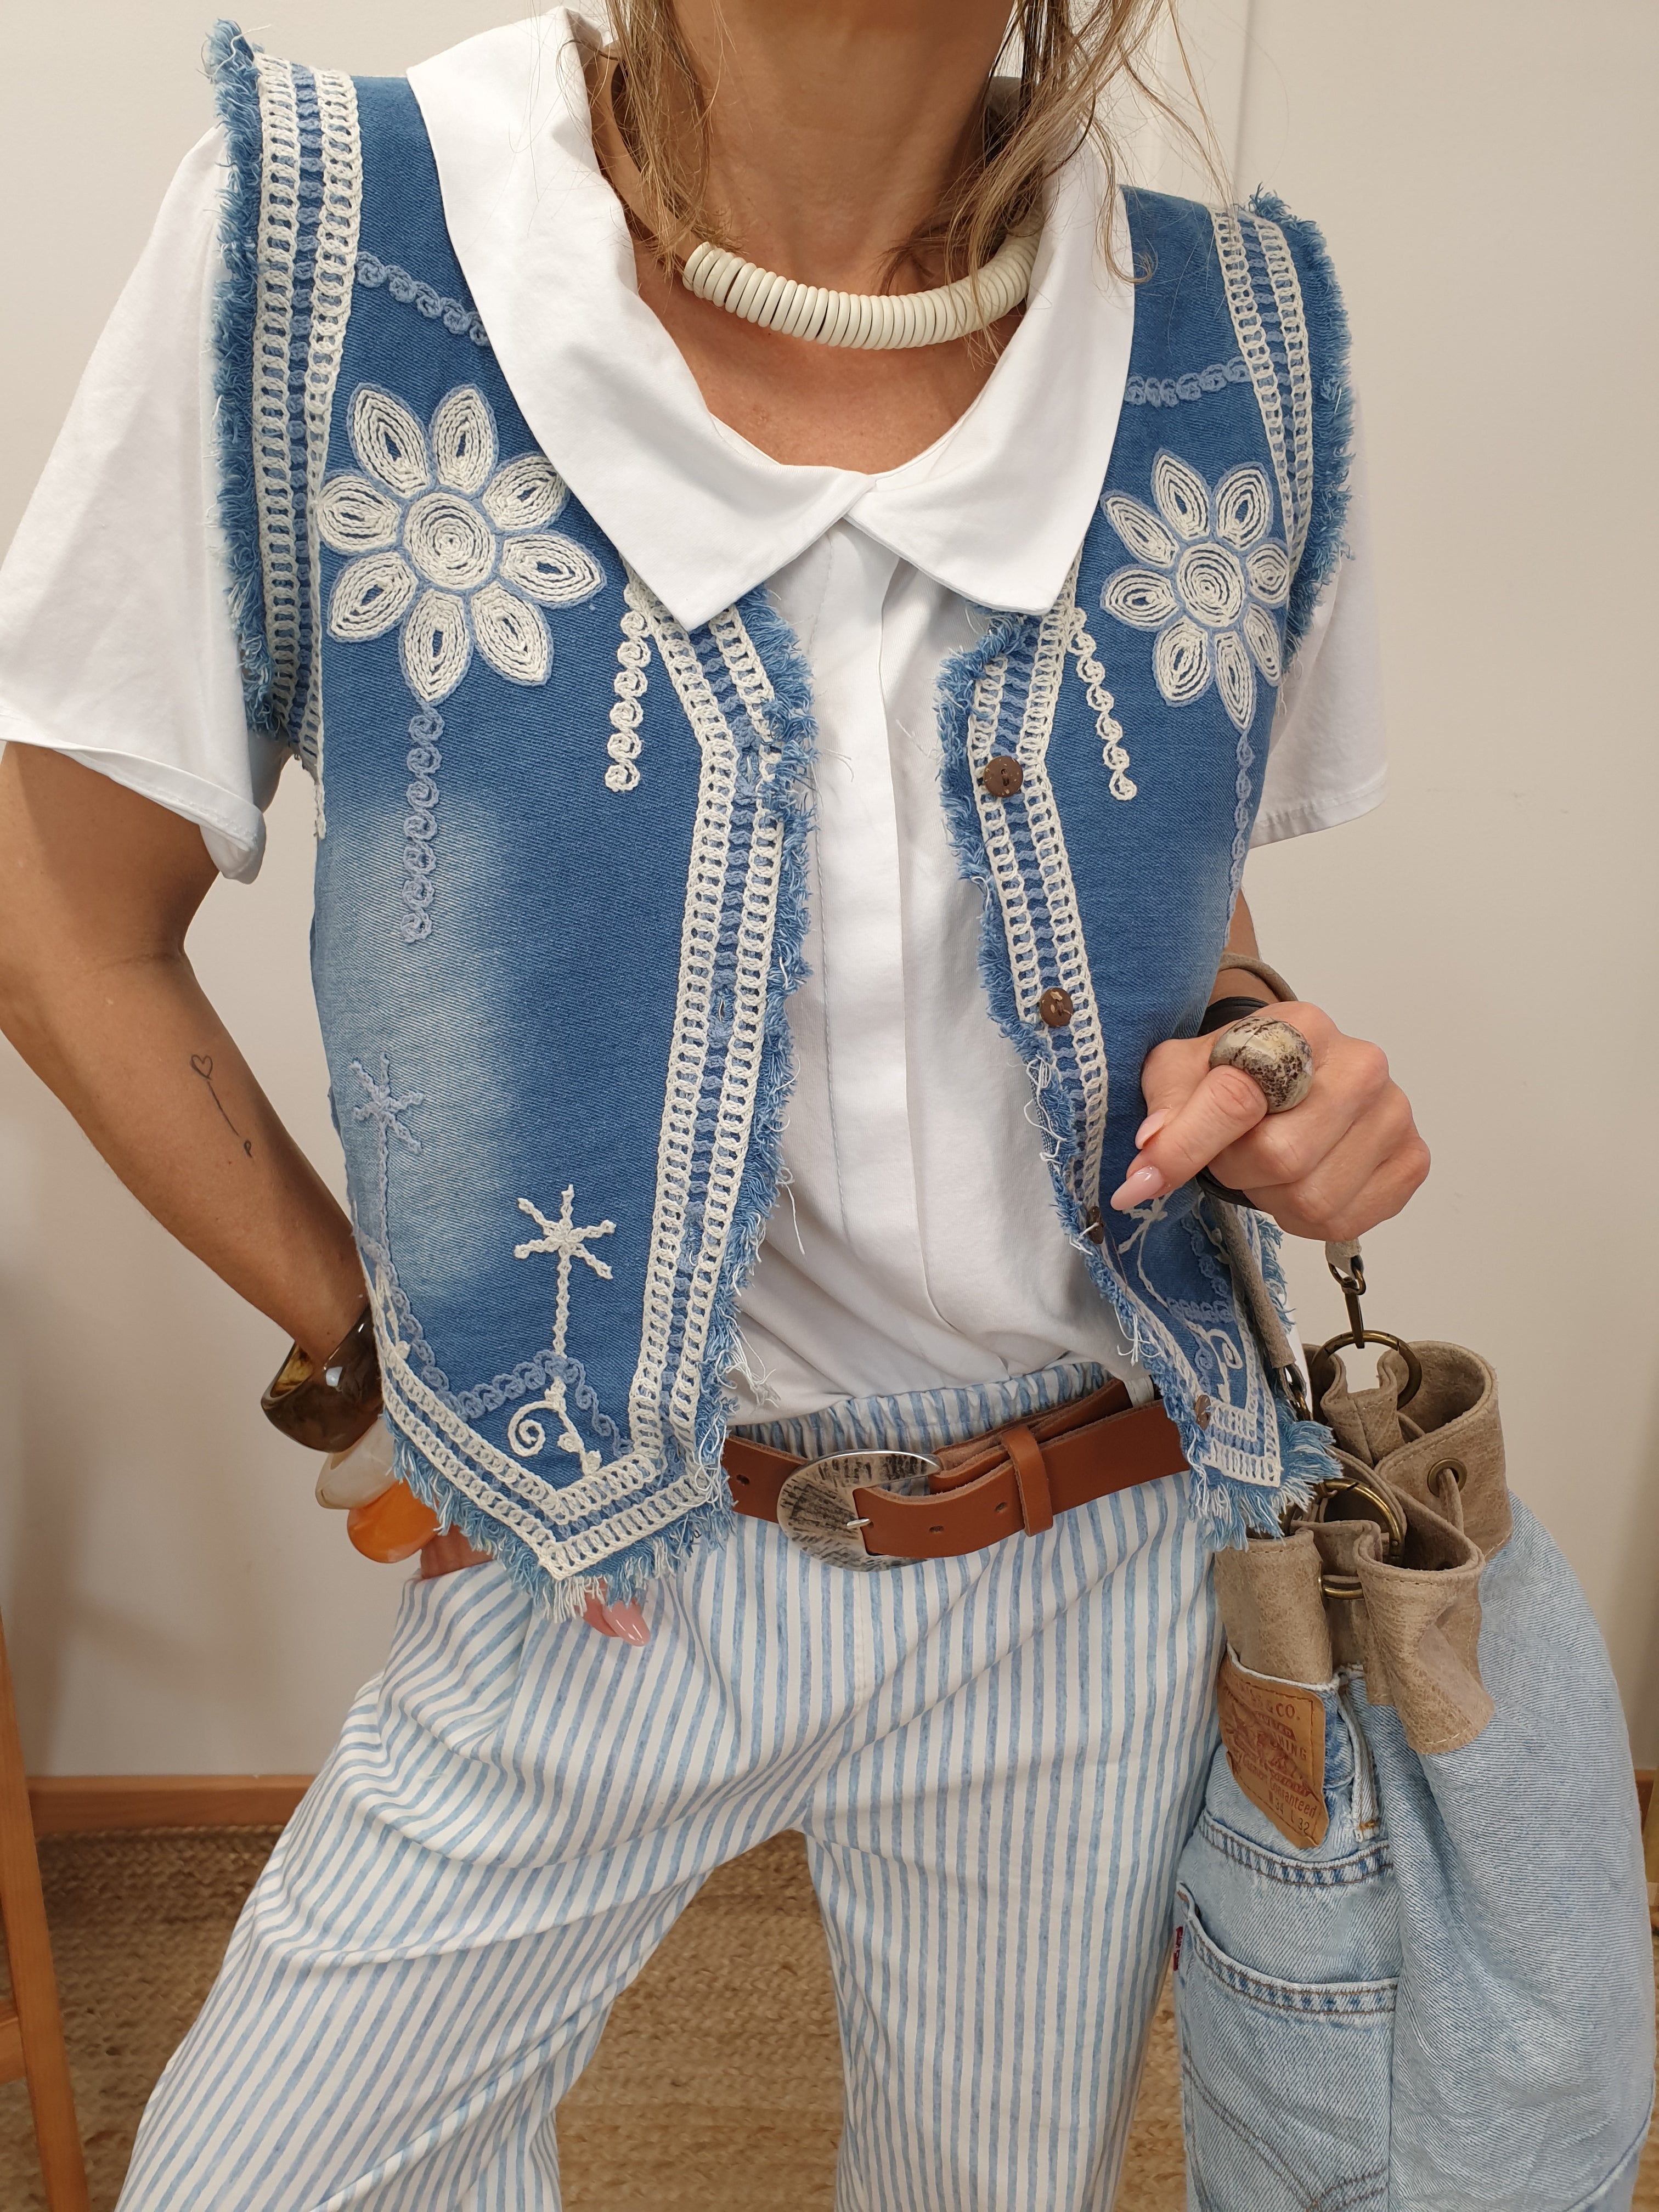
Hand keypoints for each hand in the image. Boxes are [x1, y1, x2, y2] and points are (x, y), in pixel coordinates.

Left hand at [1109, 1002, 1429, 1240]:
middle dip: (1238, 1172)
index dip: (1185, 1148)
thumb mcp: (1182, 1070)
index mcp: (1302, 1028)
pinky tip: (1302, 1185)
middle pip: (1280, 1157)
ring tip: (1269, 1170)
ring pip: (1314, 1198)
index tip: (1143, 1181)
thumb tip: (1150, 1164)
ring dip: (1273, 1200)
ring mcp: (1395, 1113)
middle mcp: (1362, 1065)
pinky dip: (1308, 1219)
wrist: (1291, 1068)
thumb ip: (1165, 1108)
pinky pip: (1346, 1221)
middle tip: (1233, 1156)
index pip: (1237, 1099)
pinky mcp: (1411, 1159)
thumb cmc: (1236, 1068)